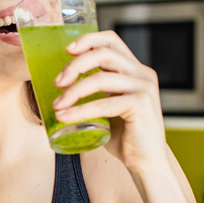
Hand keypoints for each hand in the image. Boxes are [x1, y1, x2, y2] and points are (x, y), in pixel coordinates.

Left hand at [50, 30, 166, 171]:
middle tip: (57, 83)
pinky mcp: (141, 105)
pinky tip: (65, 117)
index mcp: (135, 70)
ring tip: (57, 105)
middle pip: (103, 54)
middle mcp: (142, 74)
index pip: (111, 40)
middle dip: (75, 66)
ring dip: (74, 91)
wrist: (146, 162)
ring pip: (101, 78)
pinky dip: (80, 109)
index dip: (88, 40)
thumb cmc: (125, 136)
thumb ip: (95, 93)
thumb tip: (61, 86)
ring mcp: (144, 88)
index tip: (67, 51)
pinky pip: (104, 103)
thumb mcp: (108, 107)